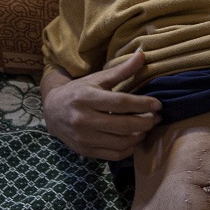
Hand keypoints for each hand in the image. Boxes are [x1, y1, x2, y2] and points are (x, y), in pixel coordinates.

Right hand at [41, 51, 161, 160]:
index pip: (121, 103)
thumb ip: (121, 70)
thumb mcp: (97, 79)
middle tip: (156, 117)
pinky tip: (133, 138)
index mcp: (87, 98)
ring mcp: (84, 137)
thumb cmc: (78, 91)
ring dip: (139, 136)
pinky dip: (129, 149)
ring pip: (121, 142)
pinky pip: (114, 154)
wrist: (52, 111)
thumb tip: (143, 55)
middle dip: (146, 122)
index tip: (158, 104)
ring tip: (146, 127)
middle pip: (124, 125)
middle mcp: (84, 119)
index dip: (143, 104)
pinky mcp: (86, 150)